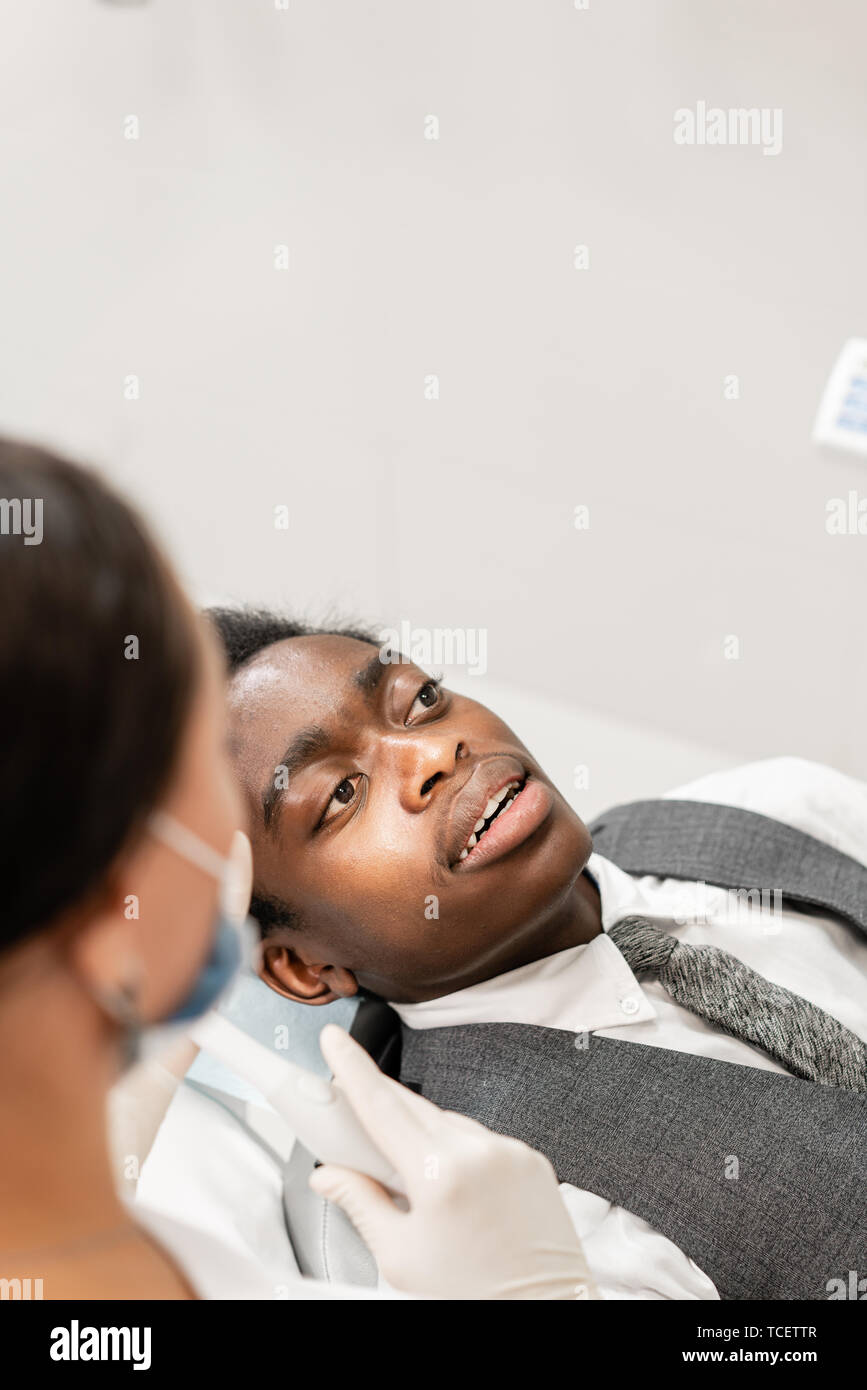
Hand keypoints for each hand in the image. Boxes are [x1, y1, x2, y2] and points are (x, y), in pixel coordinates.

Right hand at [308, 1024, 599, 1300]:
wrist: (544, 1311)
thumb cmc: (474, 1295)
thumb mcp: (400, 1256)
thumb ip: (361, 1203)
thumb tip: (329, 1175)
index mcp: (440, 1173)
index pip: (382, 1106)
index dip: (351, 1067)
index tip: (335, 1040)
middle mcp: (479, 1151)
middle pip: (413, 1108)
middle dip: (380, 1105)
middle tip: (351, 1116)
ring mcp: (510, 1151)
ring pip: (448, 1123)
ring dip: (422, 1134)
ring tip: (410, 1176)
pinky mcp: (532, 1159)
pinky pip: (482, 1139)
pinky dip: (459, 1151)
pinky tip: (452, 1185)